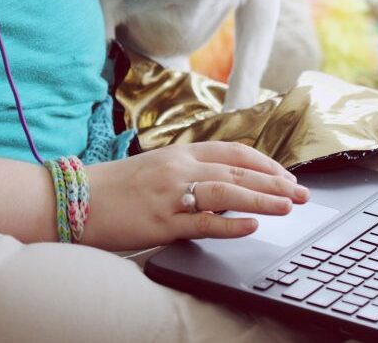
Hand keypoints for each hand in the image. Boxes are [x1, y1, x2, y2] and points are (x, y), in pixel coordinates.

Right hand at [82, 141, 310, 250]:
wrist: (75, 200)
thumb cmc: (115, 189)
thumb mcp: (155, 168)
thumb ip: (188, 171)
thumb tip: (225, 182)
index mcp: (179, 152)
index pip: (234, 151)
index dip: (265, 163)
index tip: (286, 175)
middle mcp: (179, 167)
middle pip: (238, 171)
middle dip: (275, 181)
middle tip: (302, 192)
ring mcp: (171, 194)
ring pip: (228, 192)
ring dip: (263, 198)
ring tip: (289, 206)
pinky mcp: (161, 221)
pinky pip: (204, 222)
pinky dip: (232, 223)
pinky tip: (253, 226)